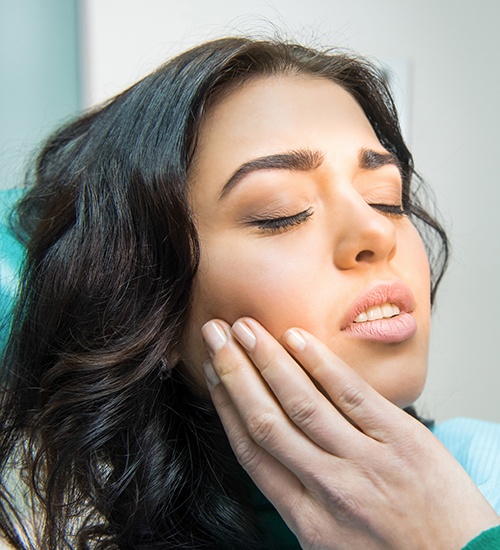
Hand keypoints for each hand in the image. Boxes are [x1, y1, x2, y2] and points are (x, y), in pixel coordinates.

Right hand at [201, 318, 499, 549]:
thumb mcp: (333, 545)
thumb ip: (301, 500)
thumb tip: (273, 453)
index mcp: (307, 519)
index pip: (252, 450)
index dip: (227, 405)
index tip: (214, 373)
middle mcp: (329, 488)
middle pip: (267, 419)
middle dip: (235, 371)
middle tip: (216, 334)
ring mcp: (366, 462)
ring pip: (302, 402)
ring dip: (268, 360)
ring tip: (245, 327)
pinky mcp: (401, 440)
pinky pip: (351, 394)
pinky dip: (320, 364)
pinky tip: (297, 338)